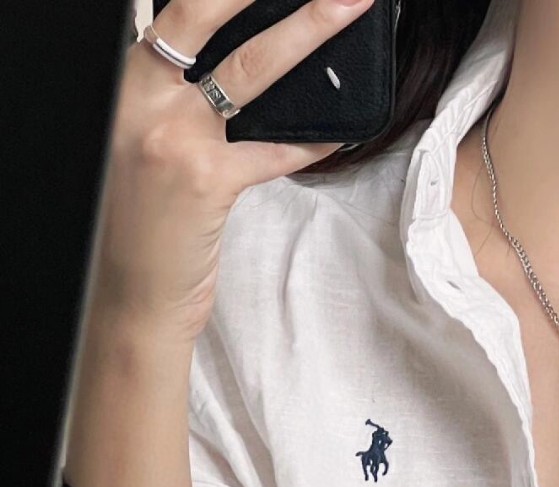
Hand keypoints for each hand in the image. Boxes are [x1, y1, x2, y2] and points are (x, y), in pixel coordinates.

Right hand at [97, 0, 375, 338]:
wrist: (132, 298)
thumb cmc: (140, 226)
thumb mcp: (140, 146)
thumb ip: (174, 104)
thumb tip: (228, 72)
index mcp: (125, 86)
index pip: (175, 17)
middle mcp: (141, 99)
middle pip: (204, 16)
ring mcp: (173, 137)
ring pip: (249, 69)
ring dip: (306, 32)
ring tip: (347, 9)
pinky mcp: (207, 180)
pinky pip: (274, 149)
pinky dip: (313, 140)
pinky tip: (343, 129)